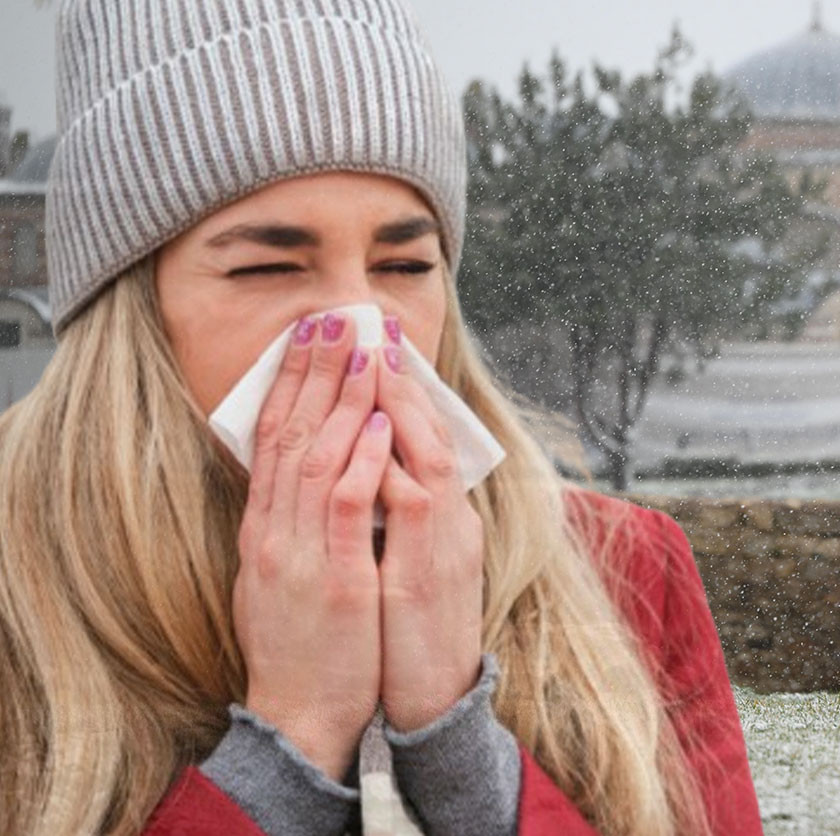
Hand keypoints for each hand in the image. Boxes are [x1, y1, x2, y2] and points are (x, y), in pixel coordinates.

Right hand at [234, 313, 388, 778]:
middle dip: (315, 373)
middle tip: (334, 317)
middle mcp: (275, 533)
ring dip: (343, 400)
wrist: (299, 717)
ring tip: (363, 350)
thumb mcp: (283, 575)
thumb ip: (292, 524)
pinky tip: (380, 423)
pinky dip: (362, 461)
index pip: (273, 440)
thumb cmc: (302, 647)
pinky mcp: (337, 581)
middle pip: (292, 435)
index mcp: (264, 530)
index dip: (292, 383)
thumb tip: (303, 476)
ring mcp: (302, 555)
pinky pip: (347, 509)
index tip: (310, 336)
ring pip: (319, 459)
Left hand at [373, 322, 485, 731]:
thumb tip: (366, 473)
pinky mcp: (431, 572)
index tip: (370, 340)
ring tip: (371, 355)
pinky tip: (377, 431)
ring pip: (426, 456)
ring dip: (398, 404)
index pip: (420, 438)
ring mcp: (446, 544)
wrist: (434, 702)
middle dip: (396, 376)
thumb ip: (393, 518)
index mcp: (440, 518)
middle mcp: (449, 522)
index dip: (396, 388)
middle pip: (428, 432)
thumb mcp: (406, 565)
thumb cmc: (414, 638)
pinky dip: (395, 464)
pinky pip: (414, 504)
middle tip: (369, 323)